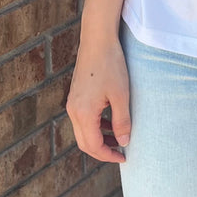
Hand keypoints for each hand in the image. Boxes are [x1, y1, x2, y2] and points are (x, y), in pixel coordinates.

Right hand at [66, 35, 130, 162]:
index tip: (123, 157)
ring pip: (83, 131)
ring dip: (99, 138)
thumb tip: (123, 142)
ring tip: (118, 137)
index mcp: (83, 113)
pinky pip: (83, 119)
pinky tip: (110, 120)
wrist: (97, 39)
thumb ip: (122, 121)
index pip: (93, 146)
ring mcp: (73, 102)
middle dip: (102, 150)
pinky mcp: (76, 95)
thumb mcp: (121, 95)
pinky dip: (95, 125)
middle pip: (84, 142)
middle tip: (120, 152)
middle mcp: (73, 111)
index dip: (108, 155)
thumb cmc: (111, 65)